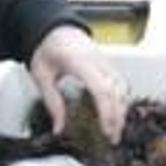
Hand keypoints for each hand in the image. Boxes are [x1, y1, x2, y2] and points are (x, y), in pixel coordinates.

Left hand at [28, 24, 127, 142]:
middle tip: (112, 138)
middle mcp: (98, 61)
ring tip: (116, 130)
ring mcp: (106, 61)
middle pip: (117, 92)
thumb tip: (59, 128)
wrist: (54, 28)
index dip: (106, 112)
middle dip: (117, 117)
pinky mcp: (109, 64)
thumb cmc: (47, 48)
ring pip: (124, 89)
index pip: (102, 89)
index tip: (105, 130)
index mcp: (79, 62)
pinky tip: (117, 114)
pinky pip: (122, 84)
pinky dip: (122, 101)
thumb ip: (52, 103)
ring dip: (122, 111)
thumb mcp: (41, 76)